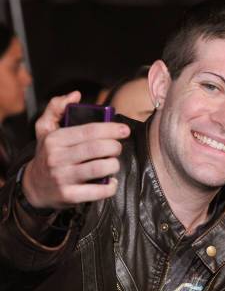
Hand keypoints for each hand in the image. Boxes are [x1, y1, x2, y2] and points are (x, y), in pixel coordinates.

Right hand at [22, 91, 129, 209]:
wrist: (34, 187)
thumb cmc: (47, 155)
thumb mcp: (45, 129)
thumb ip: (56, 108)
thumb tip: (75, 94)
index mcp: (55, 139)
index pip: (88, 131)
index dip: (110, 129)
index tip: (124, 130)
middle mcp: (57, 158)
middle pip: (96, 149)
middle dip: (114, 147)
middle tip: (118, 147)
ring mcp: (63, 178)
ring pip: (99, 168)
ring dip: (114, 165)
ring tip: (114, 163)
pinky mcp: (69, 196)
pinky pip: (97, 191)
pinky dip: (110, 186)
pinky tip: (112, 182)